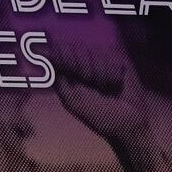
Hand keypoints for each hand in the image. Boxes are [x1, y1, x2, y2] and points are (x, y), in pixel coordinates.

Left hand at [51, 32, 153, 152]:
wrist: (127, 123)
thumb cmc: (98, 117)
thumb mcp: (72, 101)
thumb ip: (59, 79)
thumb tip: (44, 59)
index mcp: (70, 74)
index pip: (60, 52)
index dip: (62, 55)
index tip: (68, 67)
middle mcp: (85, 64)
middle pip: (76, 48)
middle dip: (82, 66)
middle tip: (89, 82)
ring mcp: (101, 62)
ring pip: (94, 52)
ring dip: (98, 73)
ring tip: (104, 88)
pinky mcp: (117, 61)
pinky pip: (110, 56)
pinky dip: (111, 72)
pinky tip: (115, 84)